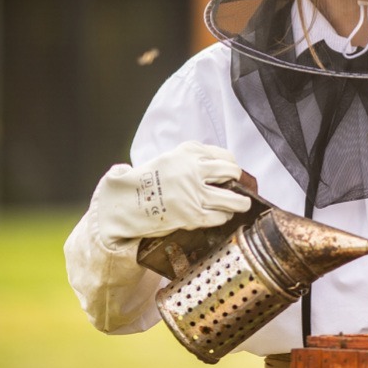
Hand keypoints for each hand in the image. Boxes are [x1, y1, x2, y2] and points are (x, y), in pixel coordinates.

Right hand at [91, 141, 250, 248]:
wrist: (125, 201)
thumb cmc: (147, 180)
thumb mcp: (170, 157)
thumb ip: (194, 158)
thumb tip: (220, 165)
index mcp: (189, 151)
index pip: (225, 156)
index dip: (232, 166)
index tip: (232, 172)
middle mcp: (194, 169)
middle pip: (232, 173)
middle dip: (238, 181)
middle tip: (239, 187)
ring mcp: (195, 193)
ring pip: (232, 198)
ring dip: (240, 202)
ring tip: (242, 204)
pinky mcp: (193, 214)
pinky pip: (219, 216)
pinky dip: (224, 216)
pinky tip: (223, 215)